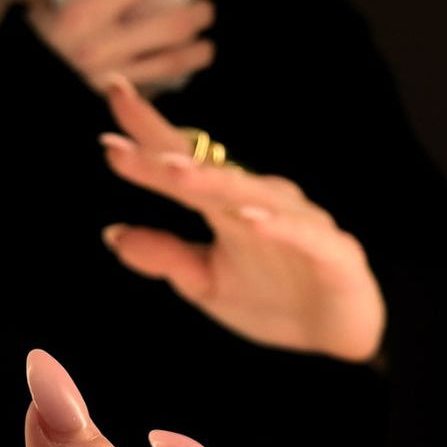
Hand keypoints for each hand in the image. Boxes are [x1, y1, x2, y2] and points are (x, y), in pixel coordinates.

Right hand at [29, 0, 226, 91]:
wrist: (13, 99)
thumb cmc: (28, 50)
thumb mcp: (51, 11)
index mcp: (84, 12)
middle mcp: (103, 45)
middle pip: (174, 25)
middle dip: (199, 14)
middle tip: (204, 7)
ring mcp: (113, 79)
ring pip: (175, 63)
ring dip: (197, 52)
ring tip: (204, 45)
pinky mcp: (116, 105)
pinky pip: (155, 87)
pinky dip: (171, 77)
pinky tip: (177, 70)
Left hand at [98, 76, 386, 362]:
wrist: (337, 338)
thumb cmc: (274, 300)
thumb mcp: (207, 284)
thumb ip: (167, 257)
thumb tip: (112, 234)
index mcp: (227, 207)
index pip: (183, 161)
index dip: (148, 137)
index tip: (109, 108)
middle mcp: (261, 204)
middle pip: (210, 170)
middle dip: (167, 151)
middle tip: (121, 132)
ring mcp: (299, 224)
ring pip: (253, 196)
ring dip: (215, 181)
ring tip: (175, 170)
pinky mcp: (333, 252)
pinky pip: (303, 235)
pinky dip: (279, 227)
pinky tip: (251, 220)